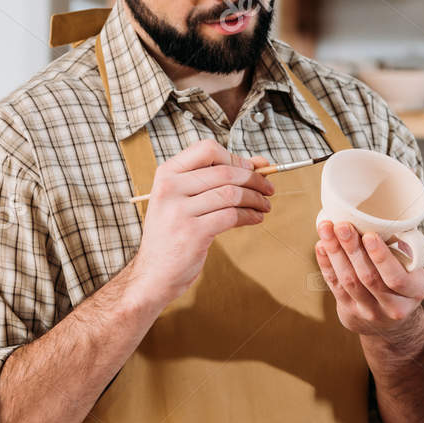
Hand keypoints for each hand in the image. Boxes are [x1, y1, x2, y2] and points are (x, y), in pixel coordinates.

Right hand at [126, 139, 273, 308]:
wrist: (154, 273)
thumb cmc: (174, 233)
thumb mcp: (185, 200)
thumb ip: (217, 179)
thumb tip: (260, 163)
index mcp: (167, 174)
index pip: (207, 149)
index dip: (235, 158)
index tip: (251, 170)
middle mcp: (170, 188)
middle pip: (225, 172)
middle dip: (254, 180)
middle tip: (269, 189)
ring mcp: (179, 211)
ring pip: (231, 194)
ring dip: (256, 199)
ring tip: (265, 205)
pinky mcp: (193, 233)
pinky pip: (232, 216)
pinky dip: (250, 216)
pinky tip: (256, 218)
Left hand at [315, 219, 423, 336]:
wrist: (392, 322)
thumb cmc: (403, 282)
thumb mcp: (413, 269)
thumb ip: (404, 247)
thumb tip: (385, 211)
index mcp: (414, 291)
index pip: (396, 278)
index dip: (381, 257)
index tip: (370, 235)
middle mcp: (393, 306)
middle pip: (369, 278)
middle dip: (353, 249)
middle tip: (342, 226)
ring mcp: (370, 312)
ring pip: (348, 281)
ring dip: (335, 253)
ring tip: (327, 229)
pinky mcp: (350, 313)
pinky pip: (335, 287)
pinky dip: (327, 264)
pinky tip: (322, 246)